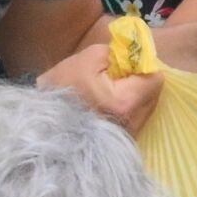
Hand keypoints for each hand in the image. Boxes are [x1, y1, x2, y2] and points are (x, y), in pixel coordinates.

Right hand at [36, 43, 162, 132]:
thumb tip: (138, 55)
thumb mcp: (89, 58)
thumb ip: (120, 53)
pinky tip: (107, 105)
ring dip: (134, 95)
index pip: (155, 78)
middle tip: (117, 76)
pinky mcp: (123, 143)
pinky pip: (135, 118)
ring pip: (146, 106)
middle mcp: (133, 123)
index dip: (143, 66)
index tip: (128, 64)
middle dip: (139, 81)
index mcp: (125, 102)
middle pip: (154, 93)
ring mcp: (129, 136)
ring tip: (109, 91)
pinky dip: (126, 109)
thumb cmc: (63, 88)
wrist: (41, 122)